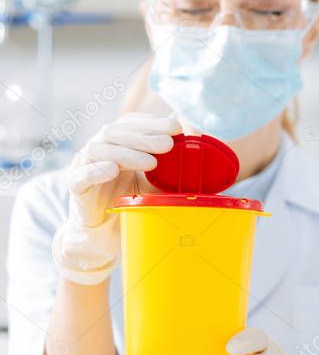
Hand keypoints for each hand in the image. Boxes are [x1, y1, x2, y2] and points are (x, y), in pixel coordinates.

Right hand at [52, 113, 180, 284]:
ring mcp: (84, 165)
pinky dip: (96, 170)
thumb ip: (175, 169)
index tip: (178, 128)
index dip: (153, 122)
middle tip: (168, 145)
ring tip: (151, 162)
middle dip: (145, 136)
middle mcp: (99, 148)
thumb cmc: (131, 200)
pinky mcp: (75, 186)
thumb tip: (209, 157)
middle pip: (117, 132)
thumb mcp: (157, 182)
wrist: (103, 231)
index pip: (132, 123)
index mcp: (118, 142)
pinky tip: (113, 170)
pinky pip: (82, 174)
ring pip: (100, 149)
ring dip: (127, 153)